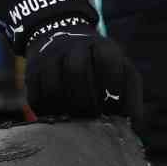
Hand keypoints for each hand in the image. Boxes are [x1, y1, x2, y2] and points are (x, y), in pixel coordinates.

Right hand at [24, 26, 142, 131]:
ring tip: (75, 124)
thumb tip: (134, 127)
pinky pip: (36, 97)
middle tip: (92, 120)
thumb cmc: (100, 65)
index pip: (107, 60)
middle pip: (76, 71)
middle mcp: (73, 47)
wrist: (61, 38)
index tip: (114, 108)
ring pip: (53, 85)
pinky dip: (47, 113)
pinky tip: (58, 121)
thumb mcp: (119, 69)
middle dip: (86, 101)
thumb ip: (130, 95)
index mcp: (102, 45)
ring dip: (65, 109)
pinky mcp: (32, 72)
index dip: (112, 85)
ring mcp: (49, 57)